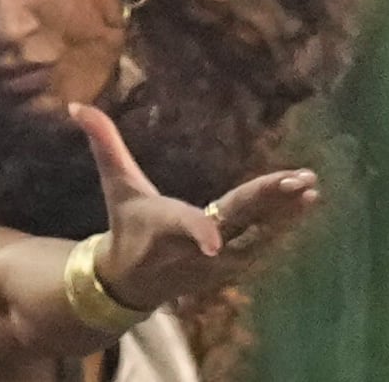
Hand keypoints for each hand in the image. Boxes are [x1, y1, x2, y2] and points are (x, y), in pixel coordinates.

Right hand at [77, 104, 317, 318]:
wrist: (134, 282)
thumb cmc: (127, 225)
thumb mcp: (115, 185)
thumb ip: (104, 145)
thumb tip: (76, 105)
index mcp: (166, 228)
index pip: (184, 228)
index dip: (198, 233)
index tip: (214, 243)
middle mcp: (198, 249)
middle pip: (239, 224)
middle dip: (269, 204)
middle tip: (300, 181)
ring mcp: (221, 262)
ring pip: (260, 237)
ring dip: (287, 215)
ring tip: (311, 189)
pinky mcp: (236, 267)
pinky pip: (265, 244)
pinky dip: (286, 225)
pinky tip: (306, 202)